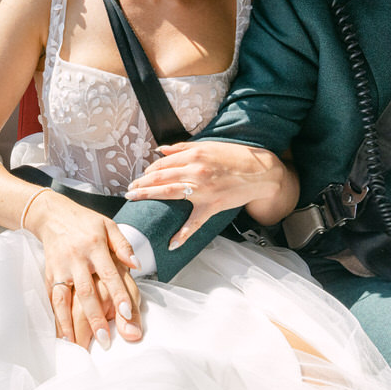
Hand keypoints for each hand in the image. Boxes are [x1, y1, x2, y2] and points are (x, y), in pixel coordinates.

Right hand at [23, 190, 142, 348]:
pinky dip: (55, 317)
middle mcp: (76, 258)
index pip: (109, 274)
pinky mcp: (49, 274)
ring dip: (70, 323)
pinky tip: (61, 334)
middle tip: (105, 340)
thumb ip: (123, 246)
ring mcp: (60, 268)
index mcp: (95, 246)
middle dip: (95, 318)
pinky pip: (51, 299)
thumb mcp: (108, 226)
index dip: (118, 295)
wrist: (52, 215)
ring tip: (77, 344)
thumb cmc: (85, 223)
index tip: (127, 315)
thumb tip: (136, 265)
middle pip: (86, 292)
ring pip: (64, 299)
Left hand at [125, 141, 290, 248]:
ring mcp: (203, 190)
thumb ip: (183, 148)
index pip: (162, 163)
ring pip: (168, 193)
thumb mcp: (209, 146)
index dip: (148, 170)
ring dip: (147, 196)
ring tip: (134, 199)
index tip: (140, 176)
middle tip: (129, 190)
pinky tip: (171, 244)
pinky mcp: (212, 206)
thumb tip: (160, 150)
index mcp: (194, 154)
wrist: (261, 172)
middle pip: (159, 177)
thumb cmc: (236, 157)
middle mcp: (195, 170)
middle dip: (140, 184)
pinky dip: (182, 235)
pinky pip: (194, 223)